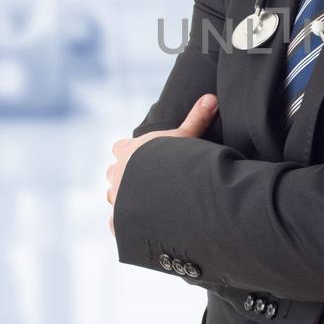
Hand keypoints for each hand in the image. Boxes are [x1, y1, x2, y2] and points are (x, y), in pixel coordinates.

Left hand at [107, 94, 217, 234]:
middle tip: (141, 180)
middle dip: (123, 176)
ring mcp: (116, 196)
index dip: (127, 151)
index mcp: (128, 151)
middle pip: (112, 172)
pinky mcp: (119, 218)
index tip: (139, 155)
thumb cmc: (172, 159)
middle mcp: (117, 172)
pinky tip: (132, 226)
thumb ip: (197, 119)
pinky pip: (114, 223)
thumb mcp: (186, 137)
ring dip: (121, 198)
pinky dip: (121, 224)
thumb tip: (212, 97)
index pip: (119, 148)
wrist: (162, 188)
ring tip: (140, 202)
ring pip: (111, 196)